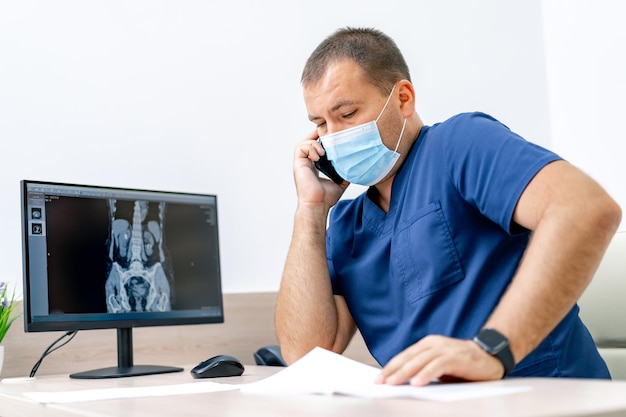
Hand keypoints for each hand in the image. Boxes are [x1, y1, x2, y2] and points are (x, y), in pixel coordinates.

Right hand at [293, 130, 347, 207]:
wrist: (318, 205)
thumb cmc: (326, 198)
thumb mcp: (340, 180)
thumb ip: (345, 171)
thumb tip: (356, 164)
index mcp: (315, 165)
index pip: (316, 146)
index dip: (323, 140)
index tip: (333, 138)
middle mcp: (307, 163)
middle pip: (309, 141)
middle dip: (318, 136)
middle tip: (328, 137)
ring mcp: (301, 163)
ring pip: (303, 142)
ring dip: (314, 142)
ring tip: (324, 152)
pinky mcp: (298, 164)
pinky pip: (301, 148)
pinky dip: (310, 148)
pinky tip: (319, 156)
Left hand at [374, 335, 504, 385]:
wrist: (490, 356)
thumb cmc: (463, 364)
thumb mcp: (440, 366)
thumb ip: (424, 370)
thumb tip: (405, 382)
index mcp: (428, 344)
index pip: (405, 356)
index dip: (391, 367)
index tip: (379, 378)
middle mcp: (434, 344)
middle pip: (409, 357)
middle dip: (393, 370)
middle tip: (381, 382)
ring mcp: (444, 349)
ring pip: (420, 361)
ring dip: (405, 373)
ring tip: (393, 383)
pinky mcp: (455, 357)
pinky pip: (437, 366)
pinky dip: (426, 374)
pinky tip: (417, 383)